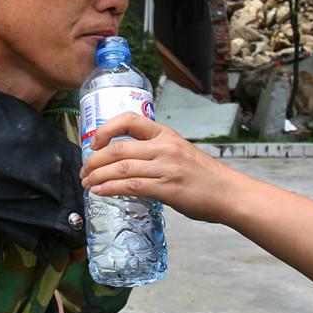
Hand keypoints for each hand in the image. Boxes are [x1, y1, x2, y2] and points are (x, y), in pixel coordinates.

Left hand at [80, 112, 244, 223]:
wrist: (229, 193)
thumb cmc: (203, 176)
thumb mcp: (179, 152)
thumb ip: (154, 153)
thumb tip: (124, 161)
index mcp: (166, 134)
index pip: (129, 119)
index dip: (106, 129)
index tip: (94, 143)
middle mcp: (164, 147)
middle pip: (118, 148)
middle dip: (94, 160)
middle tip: (84, 171)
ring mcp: (166, 167)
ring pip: (121, 168)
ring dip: (98, 176)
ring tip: (87, 183)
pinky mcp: (167, 188)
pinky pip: (131, 186)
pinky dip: (110, 188)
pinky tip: (100, 192)